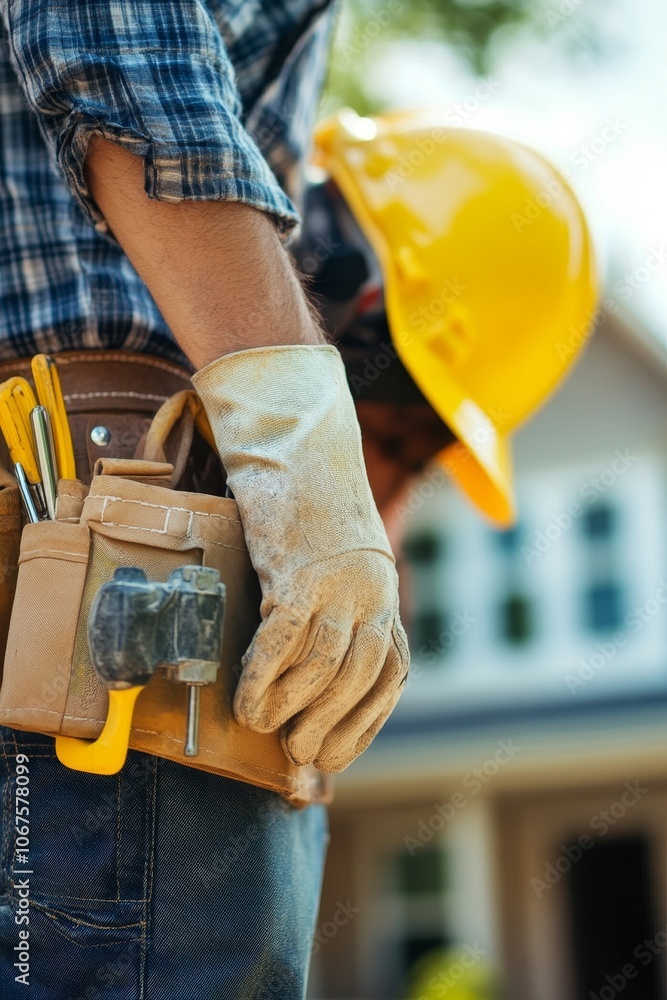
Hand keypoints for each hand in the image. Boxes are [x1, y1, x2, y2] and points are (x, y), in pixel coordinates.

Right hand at [192, 345, 408, 771]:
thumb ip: (336, 604)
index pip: (393, 674)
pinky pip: (284, 639)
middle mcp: (373, 589)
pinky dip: (265, 679)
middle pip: (364, 678)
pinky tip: (247, 705)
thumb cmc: (308, 502)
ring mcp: (340, 579)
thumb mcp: (339, 558)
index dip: (368, 722)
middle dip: (334, 728)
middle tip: (300, 755)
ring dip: (298, 711)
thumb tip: (310, 665)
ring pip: (328, 666)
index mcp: (385, 591)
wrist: (297, 436)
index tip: (339, 754)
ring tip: (270, 733)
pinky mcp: (300, 567)